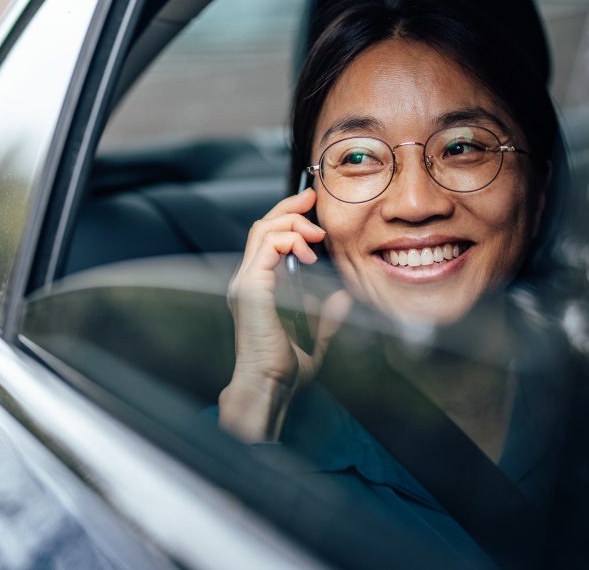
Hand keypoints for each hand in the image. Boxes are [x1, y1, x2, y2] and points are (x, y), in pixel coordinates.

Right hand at [220, 188, 352, 441]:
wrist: (268, 388)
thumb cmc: (283, 372)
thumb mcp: (315, 340)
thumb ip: (327, 318)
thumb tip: (343, 298)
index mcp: (257, 289)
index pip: (266, 240)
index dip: (287, 219)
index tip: (310, 209)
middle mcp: (246, 281)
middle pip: (261, 227)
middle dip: (288, 209)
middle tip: (312, 201)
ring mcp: (245, 283)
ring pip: (263, 230)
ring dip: (293, 224)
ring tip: (316, 236)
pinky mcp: (251, 287)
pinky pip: (267, 246)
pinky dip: (289, 239)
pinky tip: (308, 251)